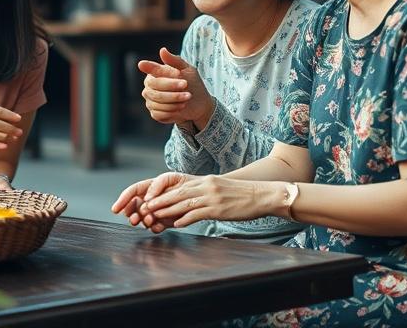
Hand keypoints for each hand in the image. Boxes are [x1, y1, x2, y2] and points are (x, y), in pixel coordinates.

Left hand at [115, 171, 268, 231]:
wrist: (261, 195)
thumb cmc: (240, 195)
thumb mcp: (218, 188)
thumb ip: (202, 193)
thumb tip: (187, 204)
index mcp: (204, 181)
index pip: (178, 186)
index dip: (162, 193)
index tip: (149, 199)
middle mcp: (205, 186)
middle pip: (177, 193)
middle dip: (159, 201)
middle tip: (145, 207)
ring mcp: (211, 197)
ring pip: (184, 203)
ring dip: (167, 211)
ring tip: (154, 216)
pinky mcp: (218, 209)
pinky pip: (198, 214)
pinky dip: (186, 219)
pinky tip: (177, 224)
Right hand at [138, 47, 213, 128]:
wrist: (199, 103)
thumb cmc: (192, 83)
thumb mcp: (187, 69)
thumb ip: (174, 61)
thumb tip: (162, 50)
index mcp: (153, 74)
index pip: (153, 72)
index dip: (166, 73)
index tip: (178, 73)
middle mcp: (149, 87)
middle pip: (155, 89)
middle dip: (172, 89)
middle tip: (186, 86)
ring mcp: (150, 101)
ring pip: (157, 102)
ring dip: (175, 100)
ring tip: (187, 97)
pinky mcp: (155, 113)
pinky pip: (159, 113)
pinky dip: (172, 111)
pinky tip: (181, 107)